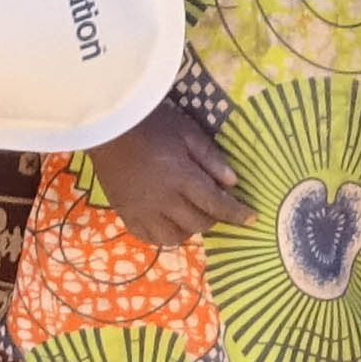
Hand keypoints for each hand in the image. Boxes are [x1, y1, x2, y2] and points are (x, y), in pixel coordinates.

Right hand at [93, 104, 246, 251]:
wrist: (108, 126)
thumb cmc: (151, 124)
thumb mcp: (187, 132)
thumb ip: (211, 158)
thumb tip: (233, 183)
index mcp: (181, 178)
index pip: (216, 205)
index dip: (237, 214)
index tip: (252, 219)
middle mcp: (163, 200)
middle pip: (198, 223)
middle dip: (214, 217)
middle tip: (215, 205)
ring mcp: (142, 210)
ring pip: (173, 237)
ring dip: (188, 228)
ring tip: (190, 213)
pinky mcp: (126, 214)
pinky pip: (148, 237)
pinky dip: (163, 235)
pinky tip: (168, 222)